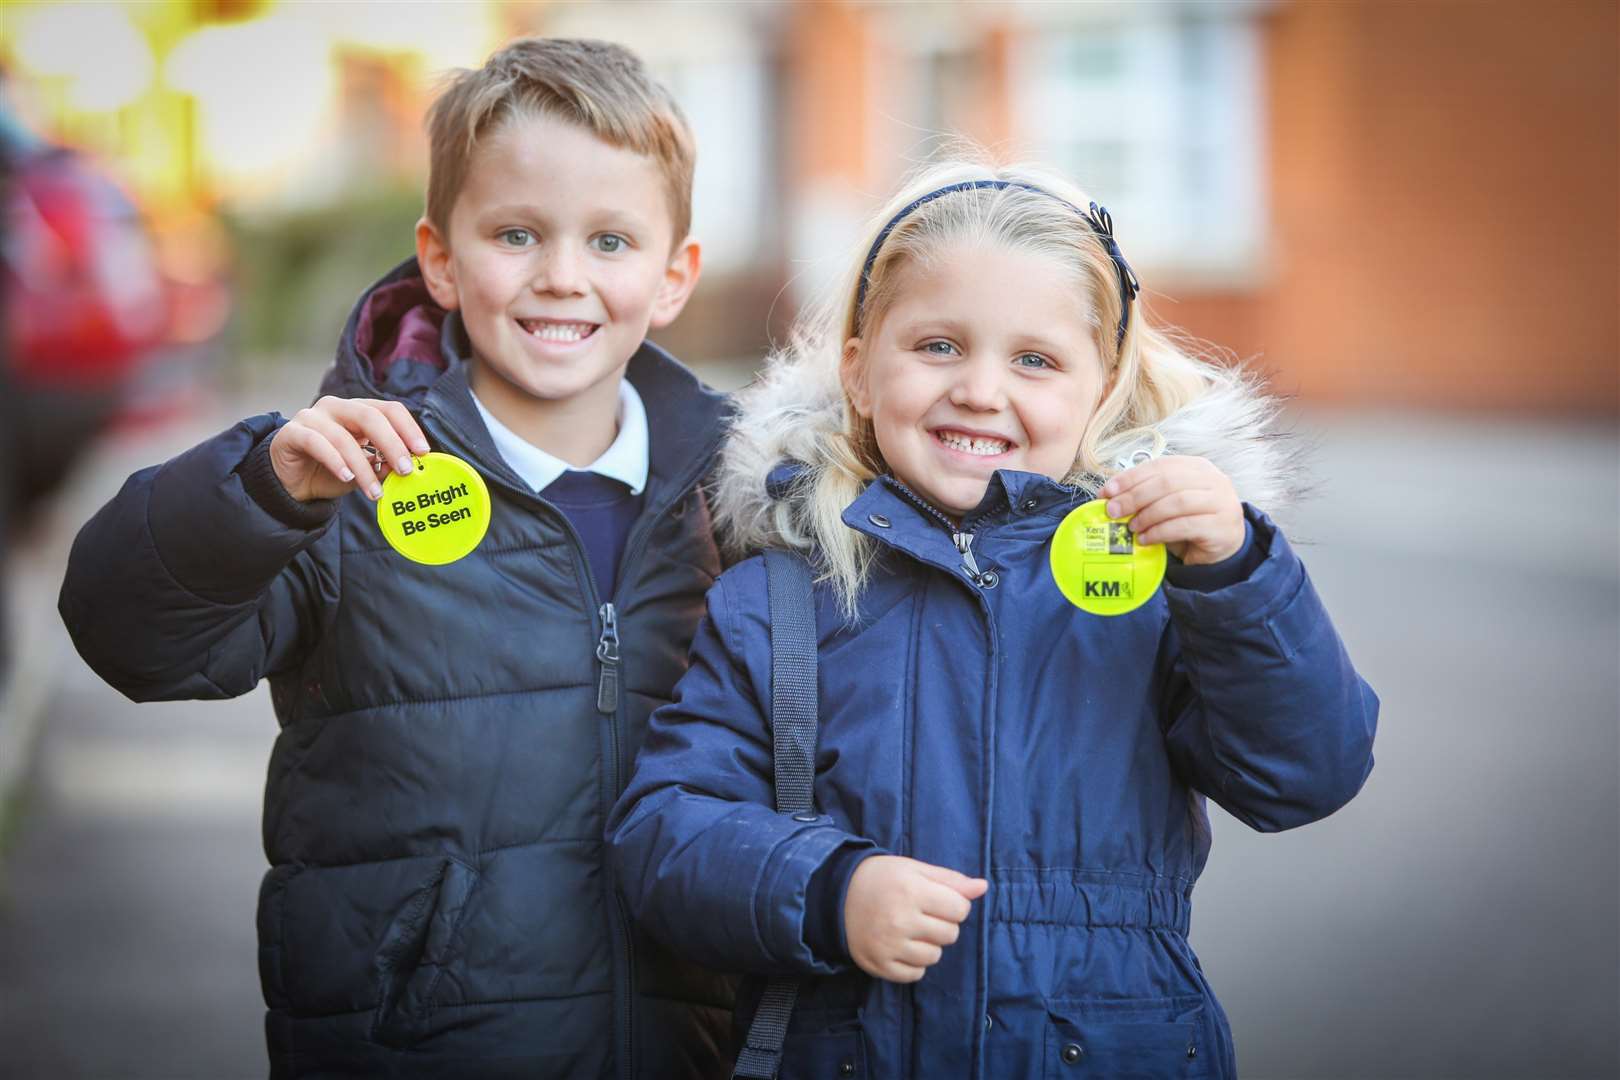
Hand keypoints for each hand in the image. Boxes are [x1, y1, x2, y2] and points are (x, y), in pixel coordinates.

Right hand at [269, 396, 429, 502]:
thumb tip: (406, 467)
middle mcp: (336, 408)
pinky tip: (347, 478)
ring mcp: (312, 417)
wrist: (290, 483)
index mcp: (358, 410)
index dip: (409, 428)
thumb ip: (383, 465)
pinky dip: (335, 461)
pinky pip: (316, 442)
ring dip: (363, 468)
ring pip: (344, 437)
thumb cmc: (330, 473)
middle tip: (405, 470)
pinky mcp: (291, 433)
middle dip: (392, 444)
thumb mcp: (363, 471)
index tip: (423, 452)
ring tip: (375, 492)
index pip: (389, 409)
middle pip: (370, 416)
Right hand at [843, 856, 986, 982]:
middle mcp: (900, 920)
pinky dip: (913, 964)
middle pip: (950, 935)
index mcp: (911, 891)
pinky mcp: (879, 965)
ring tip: (909, 930)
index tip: (937, 900)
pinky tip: (901, 946)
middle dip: (942, 924)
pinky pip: (915, 975)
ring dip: (928, 945)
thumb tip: (983, 887)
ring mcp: (889, 946)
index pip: (960, 909)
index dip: (954, 904)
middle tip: (921, 914)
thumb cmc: (881, 879)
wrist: (836, 896)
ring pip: (934, 957)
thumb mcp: (914, 869)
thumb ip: (950, 880)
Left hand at [1101, 455, 1243, 565]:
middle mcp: (1213, 480)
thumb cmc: (1191, 522)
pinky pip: (1185, 525)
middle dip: (1135, 496)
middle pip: (1167, 482)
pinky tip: (1146, 539)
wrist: (1223, 547)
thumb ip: (1146, 496)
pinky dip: (1160, 532)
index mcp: (1197, 467)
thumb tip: (1109, 495)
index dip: (1131, 477)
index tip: (1107, 491)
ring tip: (1131, 527)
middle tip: (1113, 511)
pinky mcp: (1221, 526)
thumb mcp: (1167, 504)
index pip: (1160, 465)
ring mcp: (1221, 502)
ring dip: (1148, 515)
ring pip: (1177, 502)